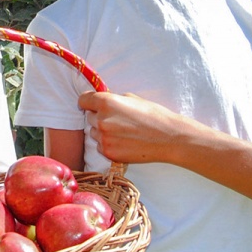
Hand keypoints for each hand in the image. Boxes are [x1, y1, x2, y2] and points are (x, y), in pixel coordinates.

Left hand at [78, 90, 197, 164]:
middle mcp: (101, 120)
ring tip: (123, 132)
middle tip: (116, 120)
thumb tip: (103, 101)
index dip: (87, 102)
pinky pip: (99, 146)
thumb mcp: (133, 99)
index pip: (83, 100)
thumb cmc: (153, 115)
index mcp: (106, 102)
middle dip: (98, 117)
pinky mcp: (108, 152)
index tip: (91, 105)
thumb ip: (114, 99)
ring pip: (93, 133)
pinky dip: (108, 144)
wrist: (168, 138)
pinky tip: (124, 142)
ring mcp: (103, 138)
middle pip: (88, 117)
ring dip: (102, 131)